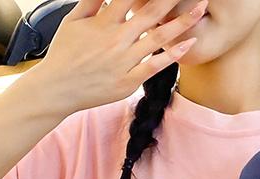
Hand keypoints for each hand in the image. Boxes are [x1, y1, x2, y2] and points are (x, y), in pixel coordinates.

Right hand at [27, 0, 206, 115]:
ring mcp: (124, 61)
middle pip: (151, 13)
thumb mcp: (73, 21)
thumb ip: (92, 0)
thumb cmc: (65, 53)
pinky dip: (173, 54)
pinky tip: (189, 43)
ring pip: (159, 38)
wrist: (58, 88)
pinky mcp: (129, 81)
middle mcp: (116, 39)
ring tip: (201, 9)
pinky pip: (156, 66)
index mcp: (102, 22)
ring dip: (183, 22)